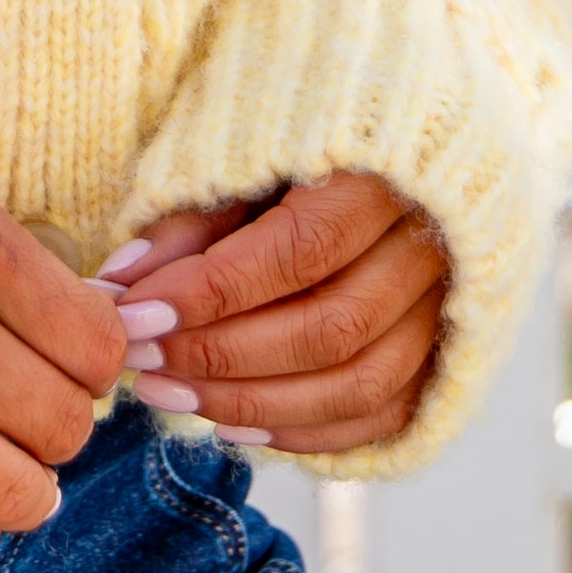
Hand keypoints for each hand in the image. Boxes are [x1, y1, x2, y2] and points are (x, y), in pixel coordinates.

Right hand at [0, 164, 129, 572]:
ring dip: (25, 489)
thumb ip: (15, 269)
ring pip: (9, 492)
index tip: (70, 352)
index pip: (94, 342)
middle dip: (60, 422)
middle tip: (28, 400)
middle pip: (61, 423)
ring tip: (10, 464)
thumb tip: (108, 344)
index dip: (97, 358)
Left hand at [94, 173, 446, 455]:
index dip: (210, 291)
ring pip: (359, 384)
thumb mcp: (245, 156)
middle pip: (330, 329)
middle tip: (141, 361)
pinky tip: (232, 427)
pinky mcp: (446, 354)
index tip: (134, 314)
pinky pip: (381, 416)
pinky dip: (304, 432)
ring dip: (253, 403)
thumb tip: (121, 285)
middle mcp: (434, 245)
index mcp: (388, 173)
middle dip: (221, 355)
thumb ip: (191, 221)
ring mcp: (450, 306)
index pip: (299, 250)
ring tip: (169, 395)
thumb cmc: (302, 140)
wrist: (396, 141)